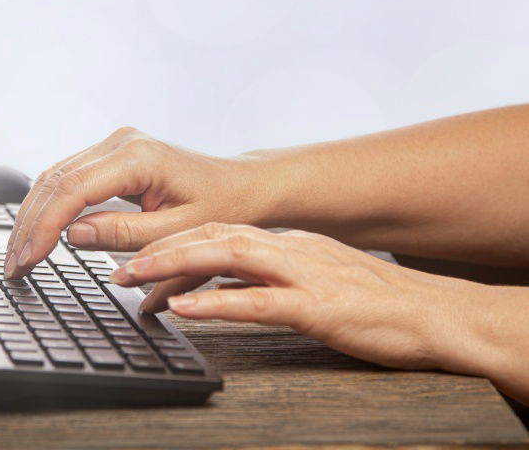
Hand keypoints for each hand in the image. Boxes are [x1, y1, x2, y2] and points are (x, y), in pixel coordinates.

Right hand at [4, 127, 267, 277]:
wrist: (243, 185)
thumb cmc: (221, 207)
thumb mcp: (178, 231)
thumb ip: (124, 234)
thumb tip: (73, 235)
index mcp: (138, 157)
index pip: (74, 190)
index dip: (45, 227)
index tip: (28, 260)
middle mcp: (121, 142)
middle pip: (57, 180)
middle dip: (31, 224)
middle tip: (14, 266)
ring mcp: (115, 144)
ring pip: (56, 175)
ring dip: (34, 214)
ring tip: (19, 254)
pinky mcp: (113, 153)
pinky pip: (69, 175)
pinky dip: (49, 203)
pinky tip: (38, 230)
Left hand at [112, 221, 492, 374]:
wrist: (430, 313)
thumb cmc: (368, 300)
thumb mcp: (307, 279)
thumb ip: (262, 278)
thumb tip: (212, 288)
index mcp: (281, 242)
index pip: (214, 232)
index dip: (170, 241)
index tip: (132, 255)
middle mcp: (285, 248)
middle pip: (210, 236)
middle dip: (159, 248)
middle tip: (115, 266)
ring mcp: (300, 274)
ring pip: (226, 258)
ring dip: (175, 267)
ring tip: (135, 278)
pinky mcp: (316, 306)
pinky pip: (259, 301)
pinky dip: (218, 304)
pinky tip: (186, 310)